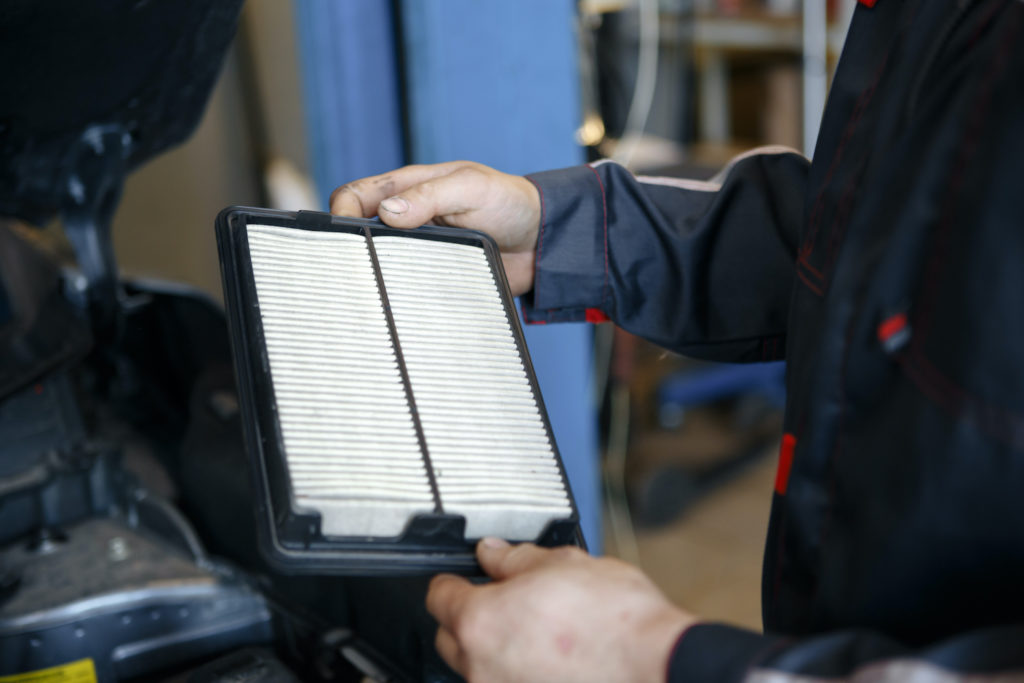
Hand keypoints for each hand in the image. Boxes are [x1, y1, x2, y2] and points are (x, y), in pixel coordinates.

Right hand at [330, 162, 541, 295]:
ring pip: (380, 265)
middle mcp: (407, 221)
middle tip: (349, 268)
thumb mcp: (471, 188)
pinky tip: (396, 306)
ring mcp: (419, 251)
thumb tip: (387, 212)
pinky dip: (398, 296)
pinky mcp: (433, 279)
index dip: (340, 212)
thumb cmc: (509, 202)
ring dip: (374, 275)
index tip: (342, 235)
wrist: (543, 242)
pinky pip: (407, 290)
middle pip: (360, 234)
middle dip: (349, 248)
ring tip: (368, 291)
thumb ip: (430, 196)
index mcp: (409, 188)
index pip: (356, 196)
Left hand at [426, 538, 695, 682]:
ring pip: (480, 670)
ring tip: (541, 635)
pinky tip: (553, 663)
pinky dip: (521, 676)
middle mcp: (481, 670)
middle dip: (472, 619)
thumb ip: (515, 559)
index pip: (438, 596)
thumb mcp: (564, 564)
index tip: (464, 577)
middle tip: (508, 603)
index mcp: (481, 622)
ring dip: (498, 652)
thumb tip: (493, 553)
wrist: (657, 668)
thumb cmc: (618, 621)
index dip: (454, 580)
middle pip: (453, 638)